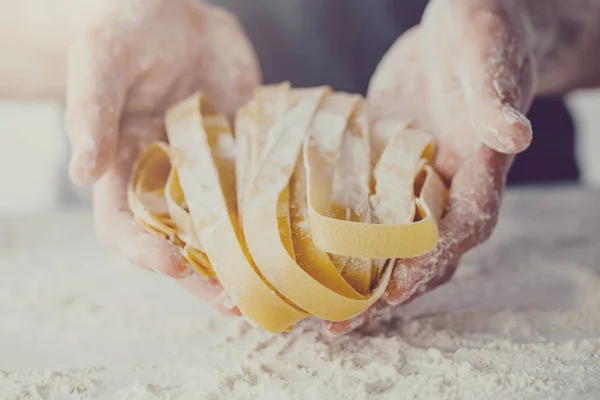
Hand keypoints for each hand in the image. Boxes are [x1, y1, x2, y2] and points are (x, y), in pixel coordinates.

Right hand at [65, 0, 259, 313]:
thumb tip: (81, 172)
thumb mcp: (101, 61)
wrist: (176, 13)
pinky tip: (304, 230)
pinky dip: (280, 212)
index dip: (144, 253)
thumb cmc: (128, 32)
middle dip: (207, 276)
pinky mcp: (246, 152)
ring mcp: (211, 169)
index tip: (172, 267)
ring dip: (249, 257)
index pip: (124, 227)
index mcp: (123, 168)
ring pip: (228, 225)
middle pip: (183, 242)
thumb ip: (91, 112)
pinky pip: (262, 188)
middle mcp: (168, 179)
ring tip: (277, 282)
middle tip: (238, 301)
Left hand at [325, 0, 536, 333]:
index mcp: (480, 170)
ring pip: (391, 243)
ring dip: (358, 278)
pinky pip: (365, 213)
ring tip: (318, 309)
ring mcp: (414, 184)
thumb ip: (494, 99)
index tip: (398, 290)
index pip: (463, 227)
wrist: (457, 31)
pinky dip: (342, 238)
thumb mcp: (485, 56)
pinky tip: (307, 256)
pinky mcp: (386, 172)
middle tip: (342, 322)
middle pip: (423, 253)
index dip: (433, 261)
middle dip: (385, 291)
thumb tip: (514, 137)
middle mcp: (449, 188)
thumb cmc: (481, 36)